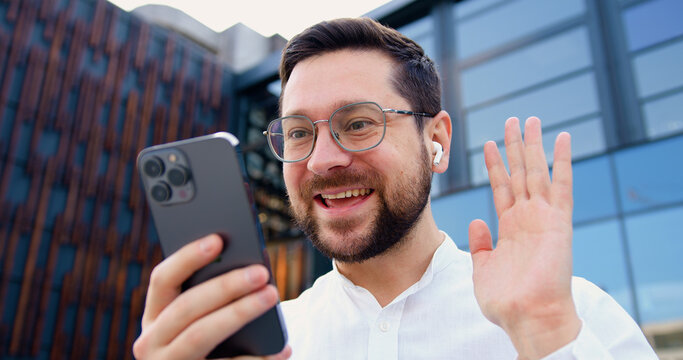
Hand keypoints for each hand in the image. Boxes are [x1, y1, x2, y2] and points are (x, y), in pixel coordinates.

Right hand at [132, 234, 290, 359]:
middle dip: (225, 285)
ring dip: (240, 311)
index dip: (188, 257)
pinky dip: (256, 358)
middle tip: (261, 272)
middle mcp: (151, 343)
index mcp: (154, 317)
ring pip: (201, 333)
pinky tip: (281, 349)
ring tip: (271, 295)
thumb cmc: (214, 345)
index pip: (162, 279)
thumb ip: (213, 295)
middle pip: (186, 306)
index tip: (218, 240)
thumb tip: (249, 266)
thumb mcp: (203, 320)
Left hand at [468, 117, 579, 358]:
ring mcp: (543, 217)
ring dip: (534, 146)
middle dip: (516, 146)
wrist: (528, 317)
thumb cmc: (506, 301)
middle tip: (514, 120)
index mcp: (509, 228)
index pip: (502, 187)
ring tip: (530, 120)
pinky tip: (562, 138)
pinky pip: (562, 185)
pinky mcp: (558, 221)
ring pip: (537, 172)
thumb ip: (480, 244)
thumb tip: (476, 221)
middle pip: (520, 173)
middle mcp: (527, 218)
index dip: (496, 165)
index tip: (489, 143)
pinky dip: (562, 161)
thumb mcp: (482, 268)